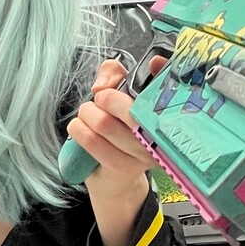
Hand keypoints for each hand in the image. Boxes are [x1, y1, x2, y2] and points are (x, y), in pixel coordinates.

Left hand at [64, 55, 167, 196]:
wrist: (117, 181)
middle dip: (104, 99)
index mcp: (164, 113)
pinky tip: (79, 129)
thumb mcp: (118, 98)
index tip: (153, 63)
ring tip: (86, 117)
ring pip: (104, 124)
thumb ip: (112, 75)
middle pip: (128, 108)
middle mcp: (160, 134)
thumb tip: (102, 84)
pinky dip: (78, 130)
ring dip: (86, 115)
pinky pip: (93, 142)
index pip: (166, 87)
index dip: (162, 72)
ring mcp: (144, 153)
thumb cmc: (119, 134)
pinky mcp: (124, 167)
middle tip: (97, 102)